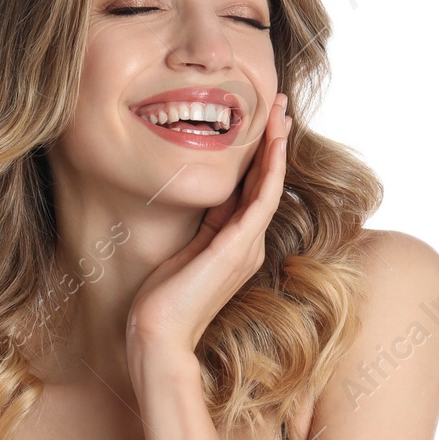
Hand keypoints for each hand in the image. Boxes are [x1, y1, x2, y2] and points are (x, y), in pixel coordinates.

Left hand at [125, 91, 291, 375]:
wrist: (158, 335)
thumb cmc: (160, 301)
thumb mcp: (180, 252)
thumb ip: (196, 228)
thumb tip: (194, 198)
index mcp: (234, 245)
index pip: (251, 190)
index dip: (258, 155)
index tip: (260, 123)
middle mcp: (248, 244)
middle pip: (266, 182)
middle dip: (273, 141)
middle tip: (278, 104)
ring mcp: (247, 246)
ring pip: (270, 185)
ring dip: (277, 145)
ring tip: (280, 112)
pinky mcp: (238, 248)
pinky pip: (263, 199)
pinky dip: (271, 169)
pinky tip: (274, 142)